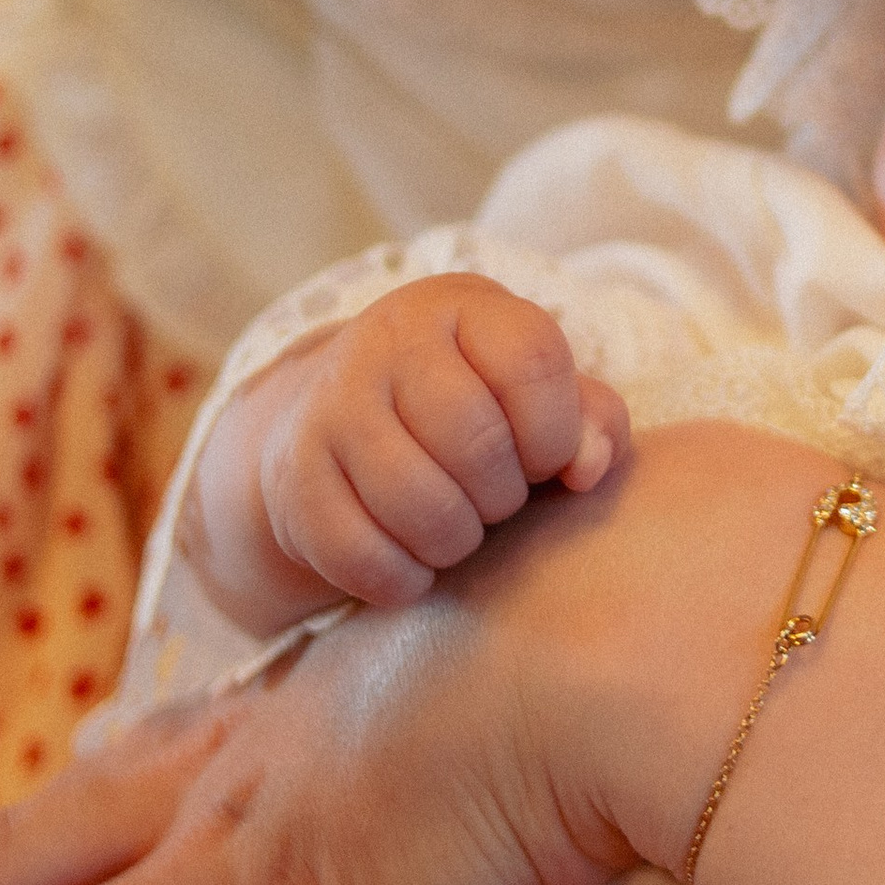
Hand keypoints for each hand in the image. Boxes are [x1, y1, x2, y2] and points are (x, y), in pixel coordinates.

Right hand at [209, 274, 629, 607]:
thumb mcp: (539, 394)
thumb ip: (592, 420)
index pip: (532, 360)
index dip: (554, 430)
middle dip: (505, 493)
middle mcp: (388, 340)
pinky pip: (363, 554)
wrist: (335, 422)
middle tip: (496, 498)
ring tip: (459, 527)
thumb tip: (588, 467)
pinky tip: (413, 559)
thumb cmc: (474, 410)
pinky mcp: (292, 477)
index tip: (544, 457)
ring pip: (422, 506)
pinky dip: (403, 577)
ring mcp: (331, 406)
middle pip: (478, 442)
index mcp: (462, 307)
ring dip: (457, 540)